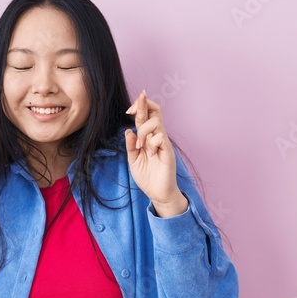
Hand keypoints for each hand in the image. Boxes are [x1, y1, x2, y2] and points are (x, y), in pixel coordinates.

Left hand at [124, 91, 183, 210]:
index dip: (138, 107)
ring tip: (140, 147)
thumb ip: (131, 145)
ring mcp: (163, 143)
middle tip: (131, 109)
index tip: (128, 109)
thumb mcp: (133, 159)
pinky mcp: (168, 151)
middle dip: (143, 104)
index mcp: (147, 137)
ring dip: (143, 131)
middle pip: (155, 110)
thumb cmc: (147, 176)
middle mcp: (156, 136)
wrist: (157, 192)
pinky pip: (160, 138)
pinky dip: (151, 144)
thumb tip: (128, 131)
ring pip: (155, 122)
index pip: (145, 115)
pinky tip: (150, 154)